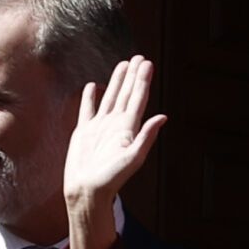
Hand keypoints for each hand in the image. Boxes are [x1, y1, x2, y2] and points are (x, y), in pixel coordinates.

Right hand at [65, 55, 165, 216]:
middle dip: (133, 75)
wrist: (87, 191)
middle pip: (127, 94)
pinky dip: (91, 97)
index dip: (143, 80)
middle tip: (139, 57)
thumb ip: (147, 137)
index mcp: (128, 128)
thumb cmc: (111, 179)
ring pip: (110, 97)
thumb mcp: (133, 158)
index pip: (138, 98)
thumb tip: (163, 117)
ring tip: (123, 64)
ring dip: (117, 81)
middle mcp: (116, 124)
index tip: (147, 63)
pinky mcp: (84, 132)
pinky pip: (88, 109)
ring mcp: (100, 127)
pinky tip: (94, 86)